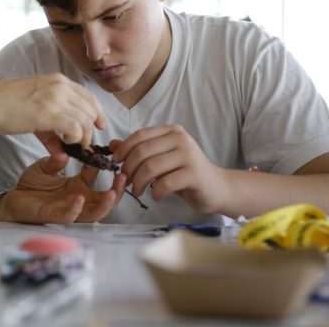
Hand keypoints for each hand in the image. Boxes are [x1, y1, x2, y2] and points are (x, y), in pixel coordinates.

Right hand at [0, 73, 104, 147]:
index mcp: (58, 80)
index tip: (99, 126)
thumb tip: (62, 151)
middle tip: (84, 144)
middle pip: (90, 109)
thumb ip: (52, 130)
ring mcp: (56, 98)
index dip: (98, 112)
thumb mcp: (35, 109)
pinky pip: (75, 128)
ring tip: (73, 146)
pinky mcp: (50, 113)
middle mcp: (60, 86)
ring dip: (83, 137)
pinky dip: (75, 139)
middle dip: (91, 129)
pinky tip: (65, 143)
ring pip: (85, 120)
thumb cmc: (7, 106)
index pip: (88, 96)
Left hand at [0, 151, 125, 223]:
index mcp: (78, 185)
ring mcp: (69, 209)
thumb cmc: (32, 185)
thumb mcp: (45, 167)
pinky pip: (70, 216)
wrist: (13, 199)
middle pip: (105, 198)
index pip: (97, 175)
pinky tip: (80, 199)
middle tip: (124, 176)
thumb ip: (56, 159)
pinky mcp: (55, 217)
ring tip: (111, 192)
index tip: (109, 152)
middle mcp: (78, 198)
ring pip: (94, 212)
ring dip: (105, 204)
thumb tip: (66, 152)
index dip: (104, 164)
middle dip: (118, 190)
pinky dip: (76, 209)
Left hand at [112, 124, 228, 213]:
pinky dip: (155, 191)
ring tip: (136, 191)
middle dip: (129, 168)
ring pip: (151, 167)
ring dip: (138, 182)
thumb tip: (112, 145)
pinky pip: (165, 182)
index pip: (139, 136)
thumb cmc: (184, 173)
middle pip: (142, 151)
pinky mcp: (194, 174)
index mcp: (171, 131)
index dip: (124, 149)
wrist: (216, 187)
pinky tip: (155, 196)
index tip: (117, 163)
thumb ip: (138, 150)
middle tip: (125, 182)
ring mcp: (188, 155)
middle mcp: (180, 138)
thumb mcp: (160, 159)